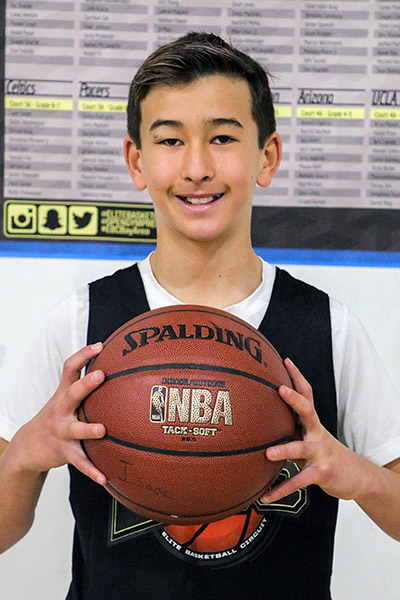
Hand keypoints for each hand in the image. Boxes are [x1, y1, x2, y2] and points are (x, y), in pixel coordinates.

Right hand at [11, 343, 106, 484]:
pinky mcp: (63, 452)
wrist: (28, 447)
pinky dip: (92, 470)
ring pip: (75, 429)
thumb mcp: (64, 399)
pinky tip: (104, 477)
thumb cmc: (55, 418)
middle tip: (101, 375)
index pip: (70, 368)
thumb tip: (117, 368)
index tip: (100, 345)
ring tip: (103, 430)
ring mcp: (61, 431)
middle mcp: (61, 410)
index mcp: (63, 394)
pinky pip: (79, 461)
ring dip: (89, 429)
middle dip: (86, 384)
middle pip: (72, 394)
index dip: (83, 355)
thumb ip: (84, 385)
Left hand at [261, 358, 366, 503]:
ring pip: (301, 448)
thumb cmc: (325, 454)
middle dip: (294, 399)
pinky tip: (264, 496)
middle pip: (307, 410)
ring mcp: (320, 452)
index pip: (306, 394)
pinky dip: (280, 490)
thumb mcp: (310, 437)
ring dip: (284, 449)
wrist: (357, 476)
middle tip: (279, 389)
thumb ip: (290, 428)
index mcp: (312, 423)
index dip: (297, 377)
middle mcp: (317, 433)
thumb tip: (259, 419)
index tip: (285, 361)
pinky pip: (298, 481)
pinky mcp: (321, 473)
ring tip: (268, 453)